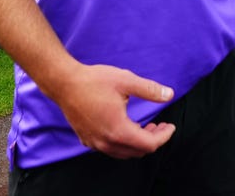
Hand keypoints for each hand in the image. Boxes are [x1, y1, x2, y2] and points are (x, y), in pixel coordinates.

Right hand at [52, 63, 175, 158]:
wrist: (63, 83)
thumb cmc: (94, 80)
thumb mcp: (126, 81)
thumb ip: (149, 90)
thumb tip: (169, 94)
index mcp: (119, 130)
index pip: (149, 144)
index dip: (164, 136)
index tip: (170, 126)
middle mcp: (106, 142)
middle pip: (138, 152)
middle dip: (153, 140)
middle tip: (160, 125)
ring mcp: (95, 143)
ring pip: (124, 153)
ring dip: (138, 143)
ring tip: (145, 126)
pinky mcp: (86, 139)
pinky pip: (110, 149)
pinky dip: (123, 143)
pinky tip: (126, 127)